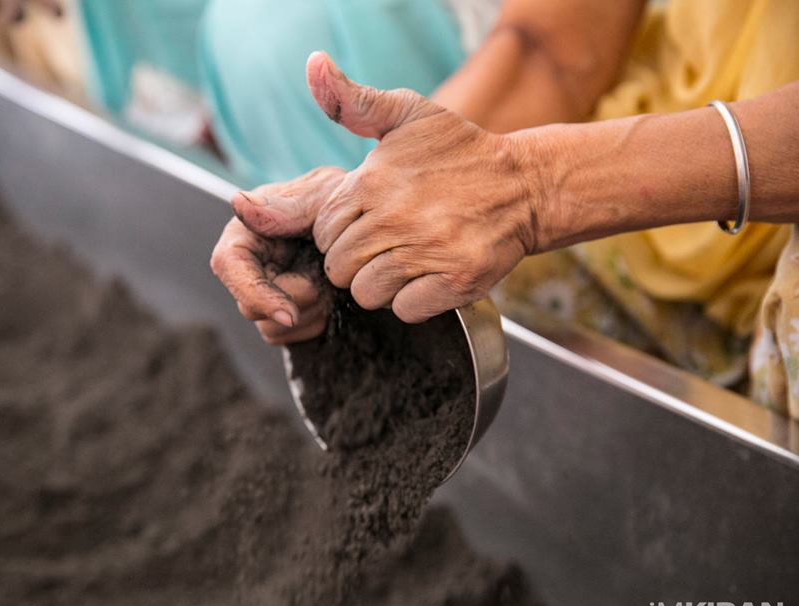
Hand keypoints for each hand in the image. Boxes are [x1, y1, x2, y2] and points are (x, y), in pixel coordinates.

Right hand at [210, 167, 345, 344]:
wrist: (369, 232)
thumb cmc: (342, 204)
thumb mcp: (323, 194)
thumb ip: (286, 206)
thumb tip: (239, 203)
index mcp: (246, 232)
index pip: (229, 266)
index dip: (255, 293)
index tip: (290, 314)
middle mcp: (247, 266)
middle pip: (251, 307)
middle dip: (298, 300)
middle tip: (330, 279)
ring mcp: (262, 293)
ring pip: (271, 328)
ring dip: (310, 312)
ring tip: (332, 284)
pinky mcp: (278, 315)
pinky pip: (287, 337)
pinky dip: (314, 324)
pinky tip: (329, 299)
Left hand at [307, 52, 544, 322]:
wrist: (523, 184)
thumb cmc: (457, 152)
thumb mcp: (407, 114)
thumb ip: (353, 101)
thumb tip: (313, 64)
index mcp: (373, 181)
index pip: (324, 230)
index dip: (340, 233)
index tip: (366, 224)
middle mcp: (395, 217)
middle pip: (339, 268)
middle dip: (356, 262)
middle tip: (386, 246)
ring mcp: (427, 251)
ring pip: (367, 293)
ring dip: (382, 285)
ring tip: (406, 261)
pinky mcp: (455, 281)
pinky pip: (405, 309)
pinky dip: (414, 300)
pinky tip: (428, 276)